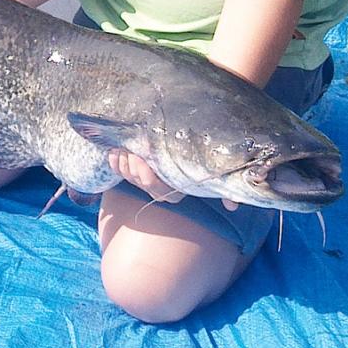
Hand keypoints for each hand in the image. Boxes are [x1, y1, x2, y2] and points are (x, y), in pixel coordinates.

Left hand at [106, 149, 237, 209]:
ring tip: (125, 146)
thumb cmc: (200, 157)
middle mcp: (157, 189)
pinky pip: (117, 169)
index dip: (144, 174)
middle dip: (131, 163)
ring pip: (126, 174)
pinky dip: (114, 160)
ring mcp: (142, 182)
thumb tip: (233, 206)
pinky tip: (114, 151)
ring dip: (122, 159)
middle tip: (131, 147)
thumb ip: (223, 189)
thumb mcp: (212, 173)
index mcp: (174, 190)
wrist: (179, 141)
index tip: (141, 157)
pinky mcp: (130, 173)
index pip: (154, 187)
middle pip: (137, 179)